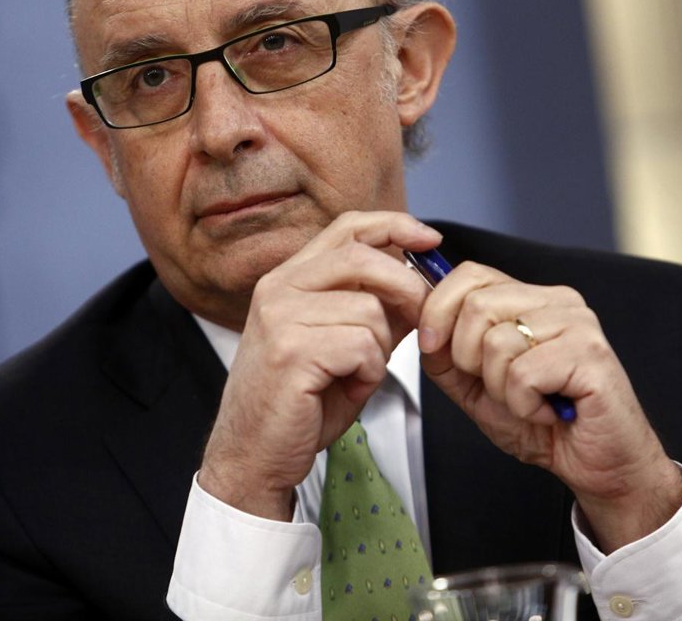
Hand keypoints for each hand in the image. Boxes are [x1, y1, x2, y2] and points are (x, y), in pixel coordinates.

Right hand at [198, 211, 440, 519]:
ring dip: (380, 350)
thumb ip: (371, 309)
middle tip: (414, 325)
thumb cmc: (298, 403)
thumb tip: (419, 284)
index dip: (394, 226)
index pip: (348, 228)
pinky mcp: (292, 350)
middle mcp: (279, 288)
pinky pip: (362, 346)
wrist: (252, 454)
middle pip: (364, 257)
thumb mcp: (338, 343)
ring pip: (370, 310)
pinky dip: (368, 373)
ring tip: (355, 375)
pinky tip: (347, 388)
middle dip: (405, 290)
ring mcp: (281, 317)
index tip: (429, 240)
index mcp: (289, 279)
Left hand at [418, 263, 681, 551]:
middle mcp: (557, 301)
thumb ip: (447, 355)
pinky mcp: (591, 354)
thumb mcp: (476, 387)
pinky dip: (524, 405)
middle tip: (499, 387)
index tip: (432, 345)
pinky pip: (524, 373)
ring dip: (500, 388)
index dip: (438, 308)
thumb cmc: (544, 424)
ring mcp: (578, 324)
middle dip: (468, 358)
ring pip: (497, 341)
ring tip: (530, 401)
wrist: (597, 465)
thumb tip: (421, 322)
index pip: (470, 274)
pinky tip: (548, 410)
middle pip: (476, 304)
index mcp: (530, 299)